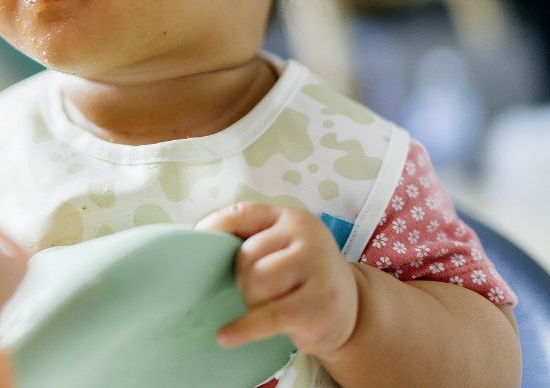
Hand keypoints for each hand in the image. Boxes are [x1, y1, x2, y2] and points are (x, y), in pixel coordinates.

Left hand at [196, 202, 358, 356]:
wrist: (351, 310)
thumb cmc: (304, 277)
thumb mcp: (285, 248)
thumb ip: (253, 239)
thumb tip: (201, 243)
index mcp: (291, 218)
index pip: (244, 214)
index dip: (216, 227)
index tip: (197, 243)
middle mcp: (306, 236)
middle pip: (246, 255)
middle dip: (242, 279)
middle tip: (259, 292)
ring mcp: (316, 268)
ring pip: (256, 282)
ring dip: (252, 301)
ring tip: (269, 306)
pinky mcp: (318, 305)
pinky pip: (269, 316)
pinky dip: (244, 328)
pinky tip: (226, 336)